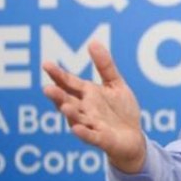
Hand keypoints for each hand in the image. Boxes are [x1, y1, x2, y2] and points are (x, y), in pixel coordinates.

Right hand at [42, 41, 144, 173]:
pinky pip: (91, 136)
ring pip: (77, 119)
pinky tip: (78, 128)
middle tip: (47, 88)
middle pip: (68, 102)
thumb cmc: (121, 110)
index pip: (69, 83)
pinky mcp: (102, 139)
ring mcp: (92, 125)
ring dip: (70, 114)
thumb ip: (104, 66)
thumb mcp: (115, 84)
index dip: (58, 75)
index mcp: (87, 95)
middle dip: (58, 96)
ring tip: (64, 106)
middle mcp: (85, 110)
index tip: (46, 64)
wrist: (134, 137)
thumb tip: (92, 42)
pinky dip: (84, 133)